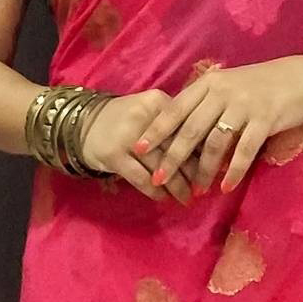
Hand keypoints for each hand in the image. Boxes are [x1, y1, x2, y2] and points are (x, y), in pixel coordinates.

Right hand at [80, 90, 200, 204]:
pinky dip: (155, 191)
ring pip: (161, 165)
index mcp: (158, 102)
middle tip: (204, 188)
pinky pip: (141, 178)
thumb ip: (177, 126)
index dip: (204, 149)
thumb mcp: (152, 113)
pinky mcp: (114, 155)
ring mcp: (127, 136)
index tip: (218, 167)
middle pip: (176, 147)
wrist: (84, 124)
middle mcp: (143, 116)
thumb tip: (212, 150)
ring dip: (177, 186)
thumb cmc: (128, 121)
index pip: (187, 127)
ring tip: (187, 199)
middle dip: (193, 172)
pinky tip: (164, 198)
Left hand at [130, 56, 302, 194]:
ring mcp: (244, 105)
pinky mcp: (265, 119)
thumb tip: (176, 128)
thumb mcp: (227, 85)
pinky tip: (226, 187)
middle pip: (190, 129)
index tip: (139, 149)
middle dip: (172, 156)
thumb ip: (204, 102)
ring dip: (204, 170)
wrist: (300, 78)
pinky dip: (234, 171)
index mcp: (209, 84)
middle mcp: (223, 92)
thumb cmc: (258, 85)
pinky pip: (245, 150)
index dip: (156, 129)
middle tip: (159, 179)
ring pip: (215, 142)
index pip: (175, 108)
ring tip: (196, 190)